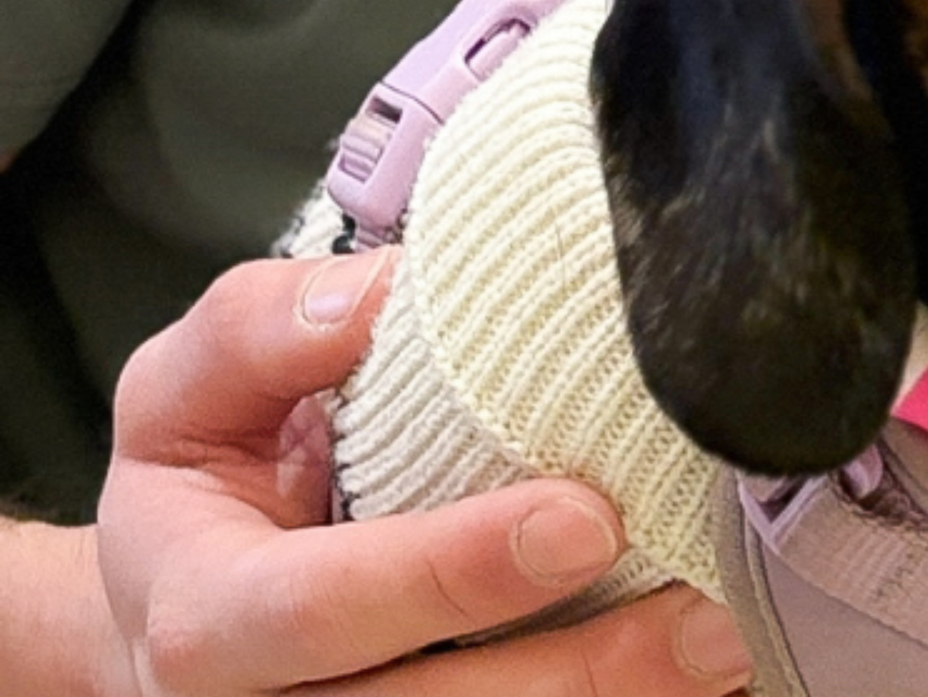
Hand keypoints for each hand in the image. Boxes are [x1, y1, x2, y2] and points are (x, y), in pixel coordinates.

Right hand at [83, 249, 754, 695]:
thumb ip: (263, 329)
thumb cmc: (207, 472)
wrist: (178, 585)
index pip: (321, 607)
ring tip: (721, 646)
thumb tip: (384, 296)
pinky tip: (691, 677)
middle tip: (700, 616)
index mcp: (202, 615)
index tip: (585, 519)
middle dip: (574, 671)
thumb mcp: (190, 384)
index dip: (452, 571)